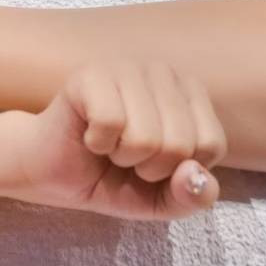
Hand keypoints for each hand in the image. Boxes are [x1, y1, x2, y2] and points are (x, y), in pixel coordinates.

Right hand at [13, 60, 224, 220]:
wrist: (54, 173)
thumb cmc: (112, 177)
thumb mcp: (163, 198)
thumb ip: (193, 195)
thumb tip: (193, 174)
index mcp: (190, 92)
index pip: (211, 144)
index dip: (179, 171)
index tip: (154, 162)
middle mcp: (163, 70)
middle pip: (180, 143)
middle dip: (149, 168)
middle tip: (125, 157)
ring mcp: (126, 67)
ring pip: (146, 137)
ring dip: (122, 157)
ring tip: (109, 145)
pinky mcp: (90, 74)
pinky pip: (111, 124)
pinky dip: (98, 143)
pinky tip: (90, 135)